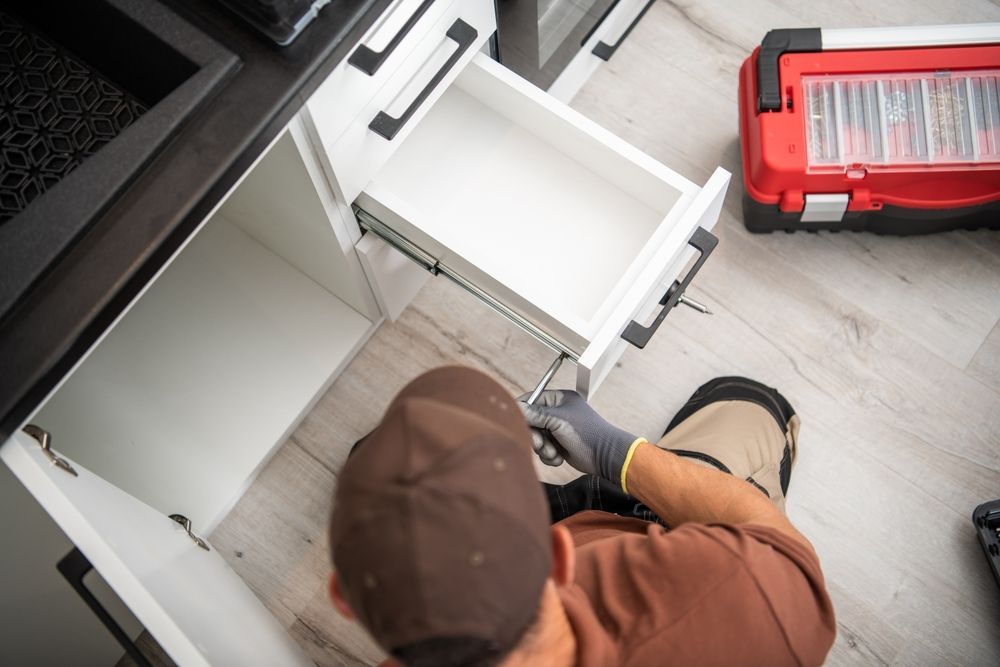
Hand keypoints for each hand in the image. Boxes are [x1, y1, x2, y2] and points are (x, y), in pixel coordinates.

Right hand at [518, 390, 638, 484]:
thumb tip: (516, 408)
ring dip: (542, 448)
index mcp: (559, 399)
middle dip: (534, 435)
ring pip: (535, 438)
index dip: (523, 411)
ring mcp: (557, 429)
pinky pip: (543, 450)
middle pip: (531, 421)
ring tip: (554, 451)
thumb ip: (536, 414)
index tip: (516, 422)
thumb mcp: (559, 420)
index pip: (532, 399)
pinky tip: (559, 457)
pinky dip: (548, 456)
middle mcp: (557, 412)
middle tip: (540, 443)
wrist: (604, 456)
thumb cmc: (587, 433)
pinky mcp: (558, 445)